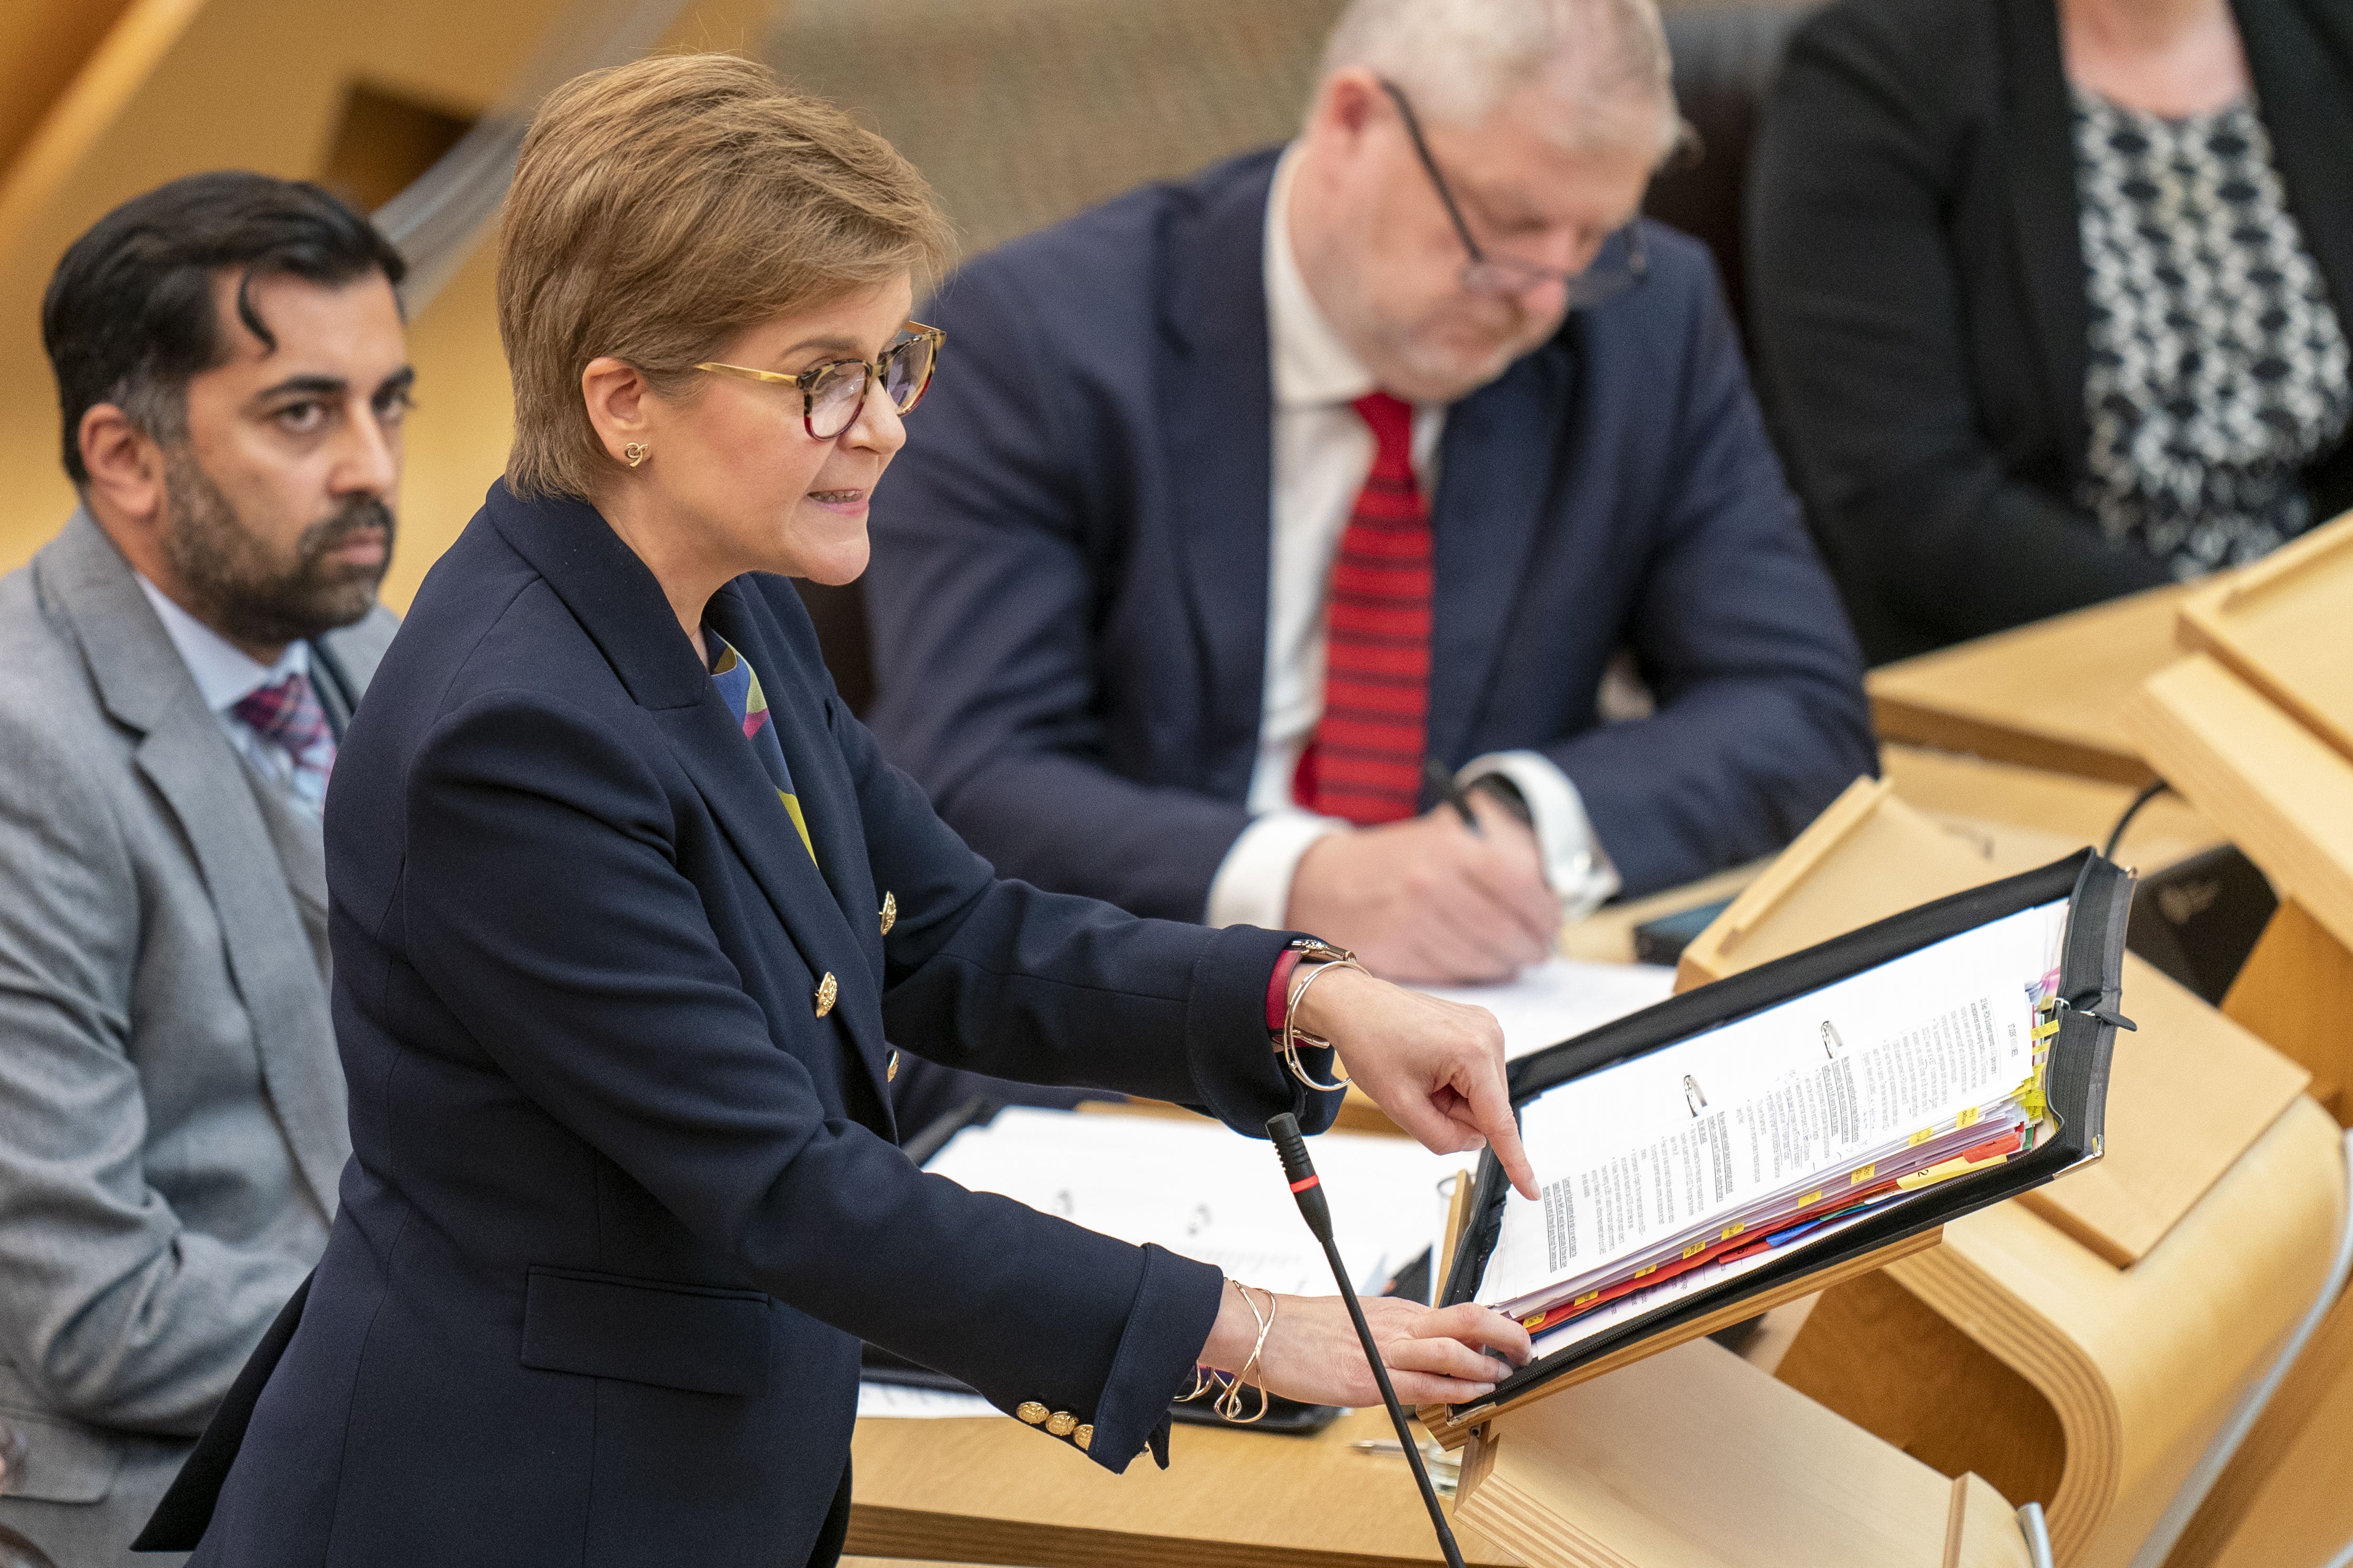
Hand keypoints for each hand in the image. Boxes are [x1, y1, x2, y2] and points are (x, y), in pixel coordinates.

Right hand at [1200, 1287, 1533, 1408]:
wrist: (1259, 1331)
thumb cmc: (1300, 1329)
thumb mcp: (1356, 1320)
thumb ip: (1389, 1334)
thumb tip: (1416, 1350)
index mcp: (1395, 1310)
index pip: (1457, 1314)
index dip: (1493, 1325)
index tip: (1511, 1338)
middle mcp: (1396, 1324)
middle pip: (1467, 1319)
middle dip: (1506, 1334)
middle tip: (1525, 1350)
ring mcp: (1383, 1350)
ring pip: (1452, 1349)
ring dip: (1487, 1364)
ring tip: (1506, 1376)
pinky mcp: (1366, 1379)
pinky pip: (1422, 1384)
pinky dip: (1455, 1389)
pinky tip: (1472, 1394)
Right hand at [1286, 793, 1556, 983]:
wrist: (1323, 881)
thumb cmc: (1399, 859)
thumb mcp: (1448, 832)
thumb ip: (1499, 849)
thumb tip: (1550, 885)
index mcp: (1451, 845)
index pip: (1521, 884)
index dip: (1544, 910)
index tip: (1551, 921)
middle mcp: (1431, 882)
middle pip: (1506, 929)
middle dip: (1530, 944)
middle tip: (1538, 949)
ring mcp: (1412, 921)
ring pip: (1483, 958)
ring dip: (1506, 963)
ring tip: (1513, 958)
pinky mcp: (1396, 954)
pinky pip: (1454, 973)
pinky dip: (1476, 974)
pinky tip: (1481, 965)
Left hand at [1292, 963, 1536, 1198]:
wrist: (1354, 1005)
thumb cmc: (1370, 1042)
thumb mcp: (1400, 1105)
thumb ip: (1441, 1137)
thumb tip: (1474, 1142)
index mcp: (1472, 1052)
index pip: (1499, 1121)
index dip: (1515, 1161)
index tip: (1532, 1190)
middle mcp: (1488, 1035)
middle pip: (1488, 1110)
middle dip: (1455, 1113)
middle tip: (1420, 1093)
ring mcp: (1486, 1027)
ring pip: (1483, 1095)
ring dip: (1454, 1098)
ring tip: (1422, 1075)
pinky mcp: (1479, 1027)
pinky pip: (1477, 1076)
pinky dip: (1455, 1082)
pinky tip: (1430, 1066)